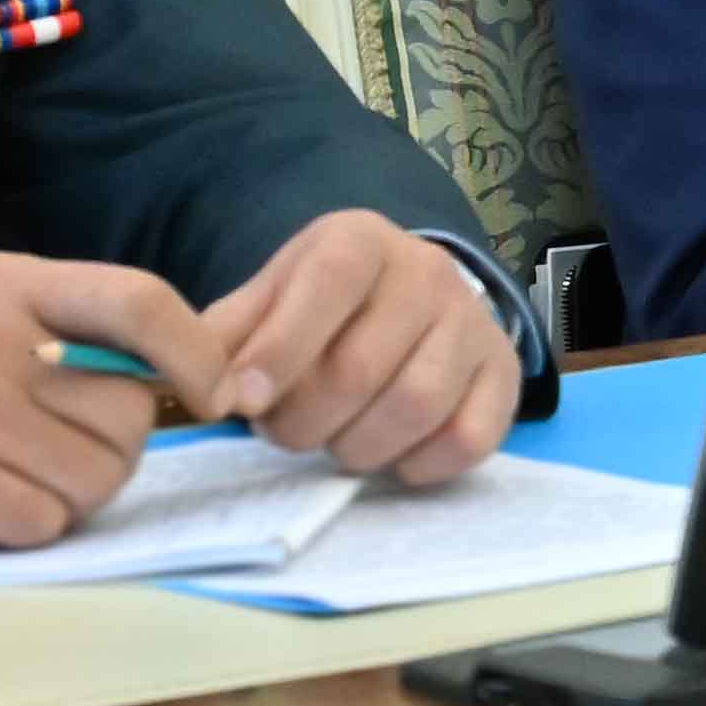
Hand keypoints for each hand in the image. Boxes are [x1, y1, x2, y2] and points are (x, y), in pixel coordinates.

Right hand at [0, 249, 201, 544]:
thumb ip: (47, 321)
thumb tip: (149, 378)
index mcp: (3, 288)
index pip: (135, 303)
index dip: (193, 349)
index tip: (216, 385)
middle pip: (127, 416)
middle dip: (109, 440)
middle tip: (53, 438)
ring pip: (96, 479)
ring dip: (72, 487)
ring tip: (10, 466)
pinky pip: (45, 523)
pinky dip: (28, 523)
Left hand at [202, 210, 518, 486]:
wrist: (412, 298)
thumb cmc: (324, 307)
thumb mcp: (268, 299)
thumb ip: (225, 337)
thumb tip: (201, 387)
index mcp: (360, 241)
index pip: (325, 286)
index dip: (278, 350)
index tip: (242, 402)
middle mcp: (427, 272)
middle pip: (360, 367)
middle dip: (304, 421)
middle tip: (283, 432)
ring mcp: (474, 323)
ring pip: (415, 407)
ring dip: (358, 447)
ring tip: (335, 443)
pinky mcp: (504, 375)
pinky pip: (469, 438)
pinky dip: (420, 464)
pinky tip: (392, 456)